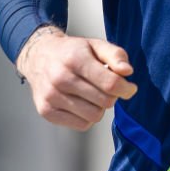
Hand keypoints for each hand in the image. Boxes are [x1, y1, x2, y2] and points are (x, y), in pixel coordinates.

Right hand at [16, 25, 137, 130]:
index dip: (126, 88)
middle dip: (113, 96)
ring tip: (94, 95)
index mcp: (75, 59)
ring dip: (100, 108)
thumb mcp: (96, 45)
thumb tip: (127, 72)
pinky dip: (87, 117)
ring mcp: (52, 96)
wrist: (39, 56)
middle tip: (108, 88)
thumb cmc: (73, 52)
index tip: (130, 88)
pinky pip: (81, 125)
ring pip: (94, 116)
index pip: (110, 83)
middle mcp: (61, 78)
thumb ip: (116, 55)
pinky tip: (83, 103)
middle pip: (104, 102)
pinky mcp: (47, 111)